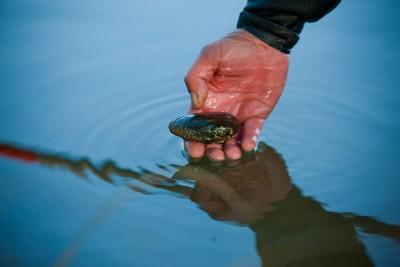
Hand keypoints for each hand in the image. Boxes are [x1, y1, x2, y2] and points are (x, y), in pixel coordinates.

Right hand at [184, 30, 288, 160]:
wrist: (264, 44)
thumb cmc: (234, 47)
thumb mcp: (209, 55)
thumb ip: (196, 77)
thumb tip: (196, 102)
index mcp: (206, 100)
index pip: (195, 125)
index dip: (192, 140)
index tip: (195, 150)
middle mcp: (221, 111)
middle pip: (213, 138)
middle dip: (212, 151)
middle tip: (216, 156)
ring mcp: (239, 114)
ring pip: (232, 140)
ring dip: (230, 150)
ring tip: (232, 154)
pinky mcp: (257, 114)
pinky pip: (253, 132)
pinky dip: (250, 140)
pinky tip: (248, 145)